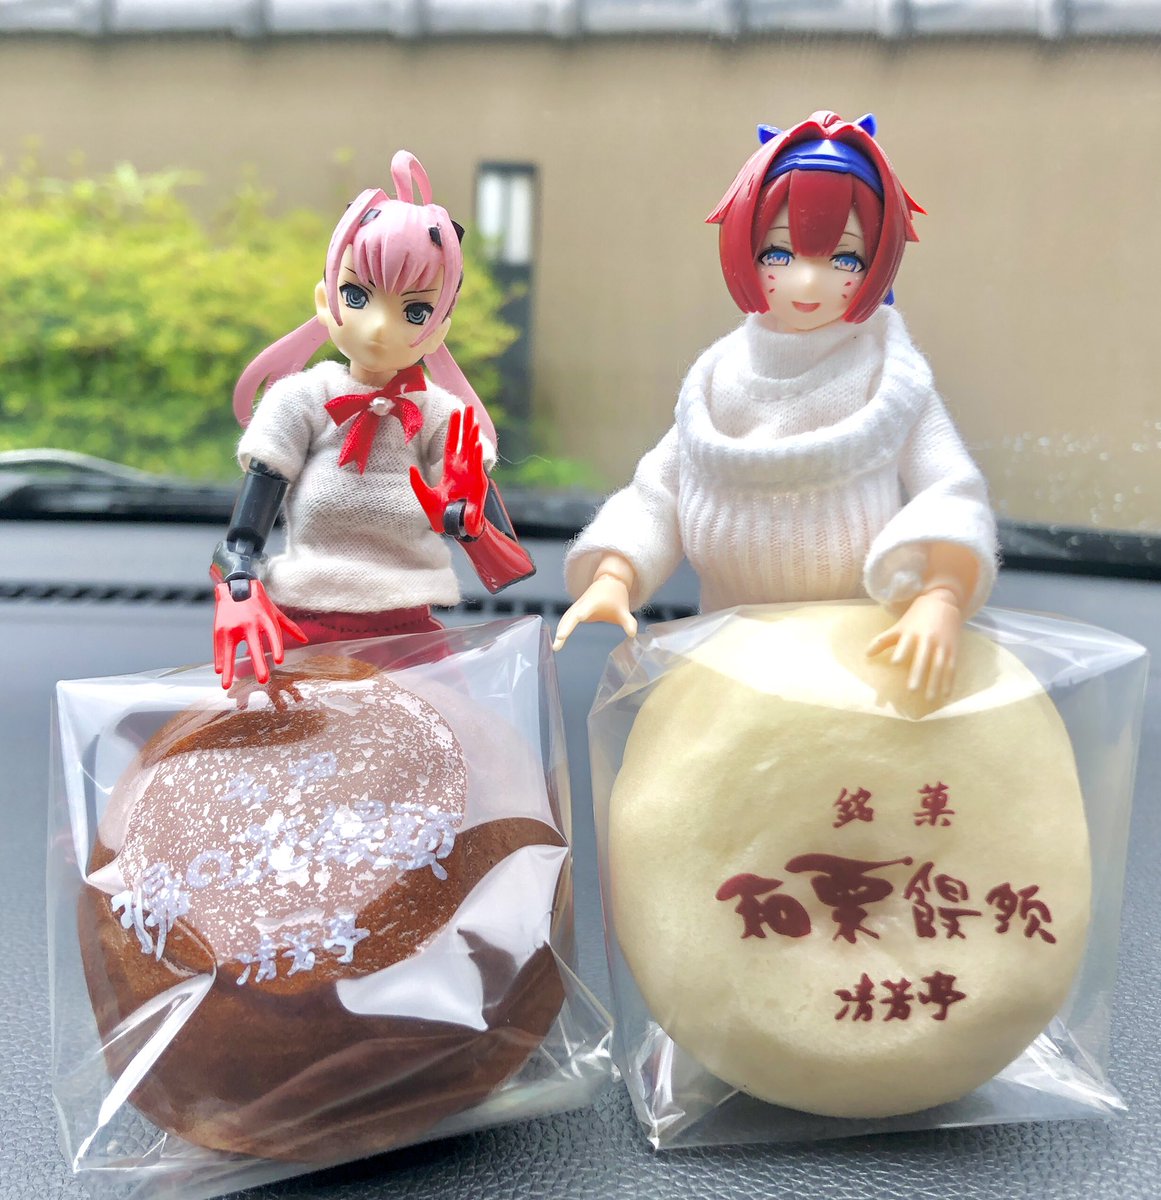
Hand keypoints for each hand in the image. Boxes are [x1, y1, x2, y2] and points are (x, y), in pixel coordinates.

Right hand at [212, 580, 307, 689]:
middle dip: (259, 662)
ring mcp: (234, 625)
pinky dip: (219, 659)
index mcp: (266, 619)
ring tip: (228, 685)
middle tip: (263, 679)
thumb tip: (305, 640)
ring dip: (230, 668)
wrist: (236, 585)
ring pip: (231, 650)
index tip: (279, 660)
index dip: (276, 647)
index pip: (273, 635)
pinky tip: (219, 672)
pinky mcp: (220, 627)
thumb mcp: (274, 612)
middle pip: (255, 645)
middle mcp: (250, 622)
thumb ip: (289, 626)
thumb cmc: (258, 602)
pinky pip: (219, 647)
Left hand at [409, 406, 487, 537]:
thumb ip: (417, 483)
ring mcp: (471, 476)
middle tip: (469, 408)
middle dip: (466, 425)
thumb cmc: (441, 515)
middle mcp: (463, 470)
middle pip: (465, 443)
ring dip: (473, 437)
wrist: (453, 529)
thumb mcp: (425, 497)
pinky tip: (475, 445)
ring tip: (474, 421)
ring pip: (472, 451)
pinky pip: (476, 468)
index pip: (452, 445)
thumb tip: (411, 470)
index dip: (453, 429)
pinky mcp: (477, 486)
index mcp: (451, 471)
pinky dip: (476, 457)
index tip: (455, 412)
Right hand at [553, 576, 637, 650]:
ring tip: (556, 647)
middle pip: (571, 616)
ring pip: (566, 618)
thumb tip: (633, 634)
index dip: (580, 615)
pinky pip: (566, 619)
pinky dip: (562, 628)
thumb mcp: (624, 610)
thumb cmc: (616, 597)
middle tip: (559, 641)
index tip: (576, 620)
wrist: (609, 582)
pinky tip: (558, 640)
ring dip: (560, 630)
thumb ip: (629, 622)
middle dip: (564, 628)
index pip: (585, 610)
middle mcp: (582, 603)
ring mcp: (577, 606)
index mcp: (594, 602)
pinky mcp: (575, 609)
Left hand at [866, 588, 963, 700]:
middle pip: (923, 658)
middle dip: (918, 674)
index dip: (901, 652)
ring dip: (934, 683)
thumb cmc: (915, 618)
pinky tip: (946, 694)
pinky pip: (951, 667)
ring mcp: (941, 645)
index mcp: (912, 633)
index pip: (905, 643)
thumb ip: (883, 640)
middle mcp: (927, 639)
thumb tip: (866, 655)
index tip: (895, 662)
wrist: (942, 602)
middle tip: (912, 690)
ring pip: (938, 666)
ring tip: (929, 699)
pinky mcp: (952, 649)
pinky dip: (949, 681)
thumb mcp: (899, 626)